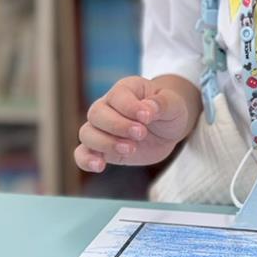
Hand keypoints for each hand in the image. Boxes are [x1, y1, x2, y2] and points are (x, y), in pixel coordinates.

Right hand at [74, 75, 190, 172]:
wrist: (169, 129)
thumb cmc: (169, 110)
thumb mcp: (174, 104)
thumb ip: (162, 103)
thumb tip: (147, 108)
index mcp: (125, 89)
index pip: (117, 96)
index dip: (130, 108)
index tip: (147, 117)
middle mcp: (108, 106)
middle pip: (96, 113)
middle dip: (118, 126)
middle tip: (141, 134)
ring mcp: (102, 128)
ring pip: (87, 133)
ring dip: (106, 143)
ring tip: (131, 149)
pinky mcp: (102, 149)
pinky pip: (82, 153)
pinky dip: (86, 160)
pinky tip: (99, 166)